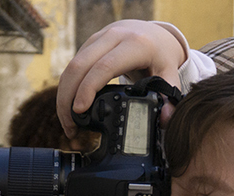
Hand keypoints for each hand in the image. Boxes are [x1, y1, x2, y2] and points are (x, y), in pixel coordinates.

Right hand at [57, 20, 186, 140]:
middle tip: (70, 126)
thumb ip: (169, 96)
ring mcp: (97, 39)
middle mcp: (112, 37)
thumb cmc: (160, 54)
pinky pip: (72, 67)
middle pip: (79, 66)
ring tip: (68, 123)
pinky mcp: (88, 44)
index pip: (104, 67)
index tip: (80, 111)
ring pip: (71, 67)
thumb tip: (166, 119)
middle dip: (68, 98)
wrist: (153, 32)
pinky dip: (67, 89)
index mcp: (134, 44)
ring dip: (63, 96)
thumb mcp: (169, 73)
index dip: (88, 89)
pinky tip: (70, 108)